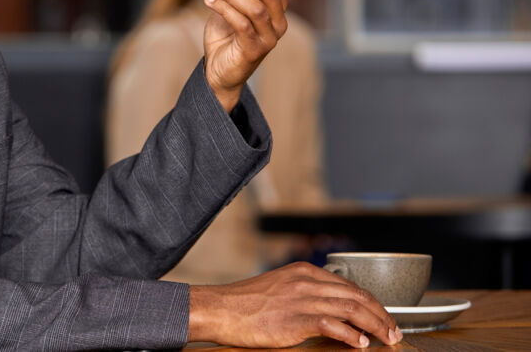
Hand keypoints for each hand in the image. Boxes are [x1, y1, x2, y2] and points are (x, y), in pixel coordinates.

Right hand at [187, 262, 403, 348]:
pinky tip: (360, 344)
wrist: (221, 309)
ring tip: (387, 339)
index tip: (384, 318)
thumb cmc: (245, 304)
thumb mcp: (278, 288)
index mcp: (303, 271)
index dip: (372, 303)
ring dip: (375, 326)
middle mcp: (306, 281)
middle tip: (395, 332)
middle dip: (381, 315)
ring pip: (351, 308)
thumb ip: (304, 293)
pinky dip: (351, 335)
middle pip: (357, 295)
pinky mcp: (295, 319)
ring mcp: (301, 299)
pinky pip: (333, 325)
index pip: (349, 285)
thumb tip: (329, 310)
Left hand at [202, 0, 287, 111]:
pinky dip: (225, 9)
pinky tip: (209, 1)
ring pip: (255, 7)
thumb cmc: (226, 32)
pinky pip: (243, 25)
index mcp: (276, 5)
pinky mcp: (256, 50)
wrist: (219, 69)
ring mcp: (270, 37)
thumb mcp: (232, 0)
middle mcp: (279, 20)